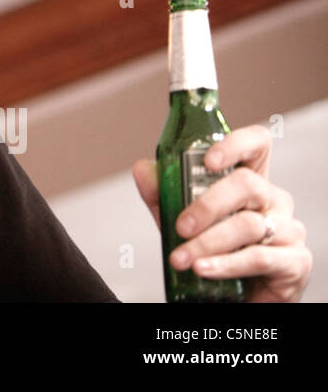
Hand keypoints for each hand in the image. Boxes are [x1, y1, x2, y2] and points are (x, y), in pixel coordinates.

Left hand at [132, 124, 310, 301]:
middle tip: (180, 226)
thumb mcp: (180, 217)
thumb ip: (162, 194)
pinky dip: (226, 264)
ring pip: (249, 225)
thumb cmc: (213, 248)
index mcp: (250, 179)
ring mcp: (288, 229)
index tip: (207, 160)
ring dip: (208, 242)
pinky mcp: (295, 261)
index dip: (236, 144)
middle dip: (207, 205)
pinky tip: (204, 269)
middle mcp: (273, 199)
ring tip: (181, 258)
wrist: (234, 294)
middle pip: (247, 184)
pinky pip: (259, 258)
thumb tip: (143, 169)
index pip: (257, 144)